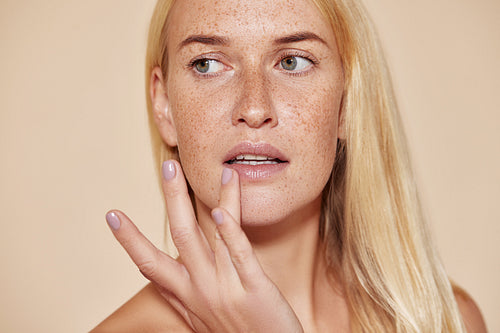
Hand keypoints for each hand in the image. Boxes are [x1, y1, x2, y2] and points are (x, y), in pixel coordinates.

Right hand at [105, 160, 303, 332]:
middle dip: (171, 199)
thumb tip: (161, 281)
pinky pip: (239, 255)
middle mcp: (201, 289)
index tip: (112, 215)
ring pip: (206, 238)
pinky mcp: (254, 289)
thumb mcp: (201, 319)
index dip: (129, 240)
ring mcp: (226, 287)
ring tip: (199, 170)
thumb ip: (182, 297)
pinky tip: (220, 211)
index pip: (151, 264)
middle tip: (166, 165)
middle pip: (178, 237)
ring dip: (199, 201)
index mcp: (188, 295)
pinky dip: (229, 231)